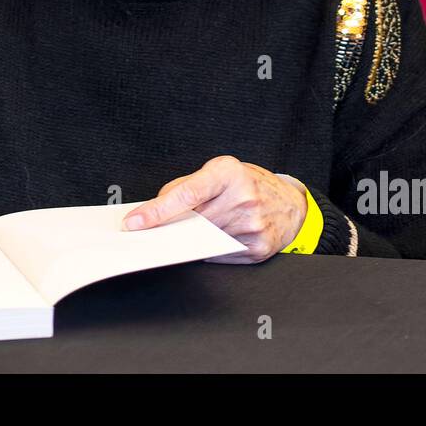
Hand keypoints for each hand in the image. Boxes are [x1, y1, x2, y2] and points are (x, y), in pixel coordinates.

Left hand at [123, 155, 307, 262]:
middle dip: (172, 226)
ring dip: (192, 238)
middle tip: (156, 229)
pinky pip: (218, 255)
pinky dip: (210, 248)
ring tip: (200, 226)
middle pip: (192, 221)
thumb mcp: (220, 171)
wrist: (291, 205)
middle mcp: (243, 198)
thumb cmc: (250, 184)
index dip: (156, 211)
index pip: (186, 194)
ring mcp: (252, 226)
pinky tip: (218, 237)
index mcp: (229, 173)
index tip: (134, 222)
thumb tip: (157, 207)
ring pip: (202, 240)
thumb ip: (187, 185)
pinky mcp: (257, 248)